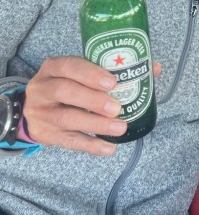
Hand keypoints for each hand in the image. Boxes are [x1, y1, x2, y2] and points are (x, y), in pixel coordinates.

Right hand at [24, 57, 161, 155]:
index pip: (69, 66)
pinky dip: (91, 146)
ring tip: (120, 128)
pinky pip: (68, 141)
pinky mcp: (45, 135)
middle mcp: (43, 88)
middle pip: (65, 91)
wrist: (30, 109)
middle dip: (93, 100)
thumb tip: (153, 67)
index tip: (112, 82)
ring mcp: (41, 113)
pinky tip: (109, 148)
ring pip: (67, 118)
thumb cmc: (65, 85)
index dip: (90, 74)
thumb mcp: (79, 73)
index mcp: (53, 67)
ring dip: (96, 124)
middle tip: (117, 107)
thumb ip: (113, 69)